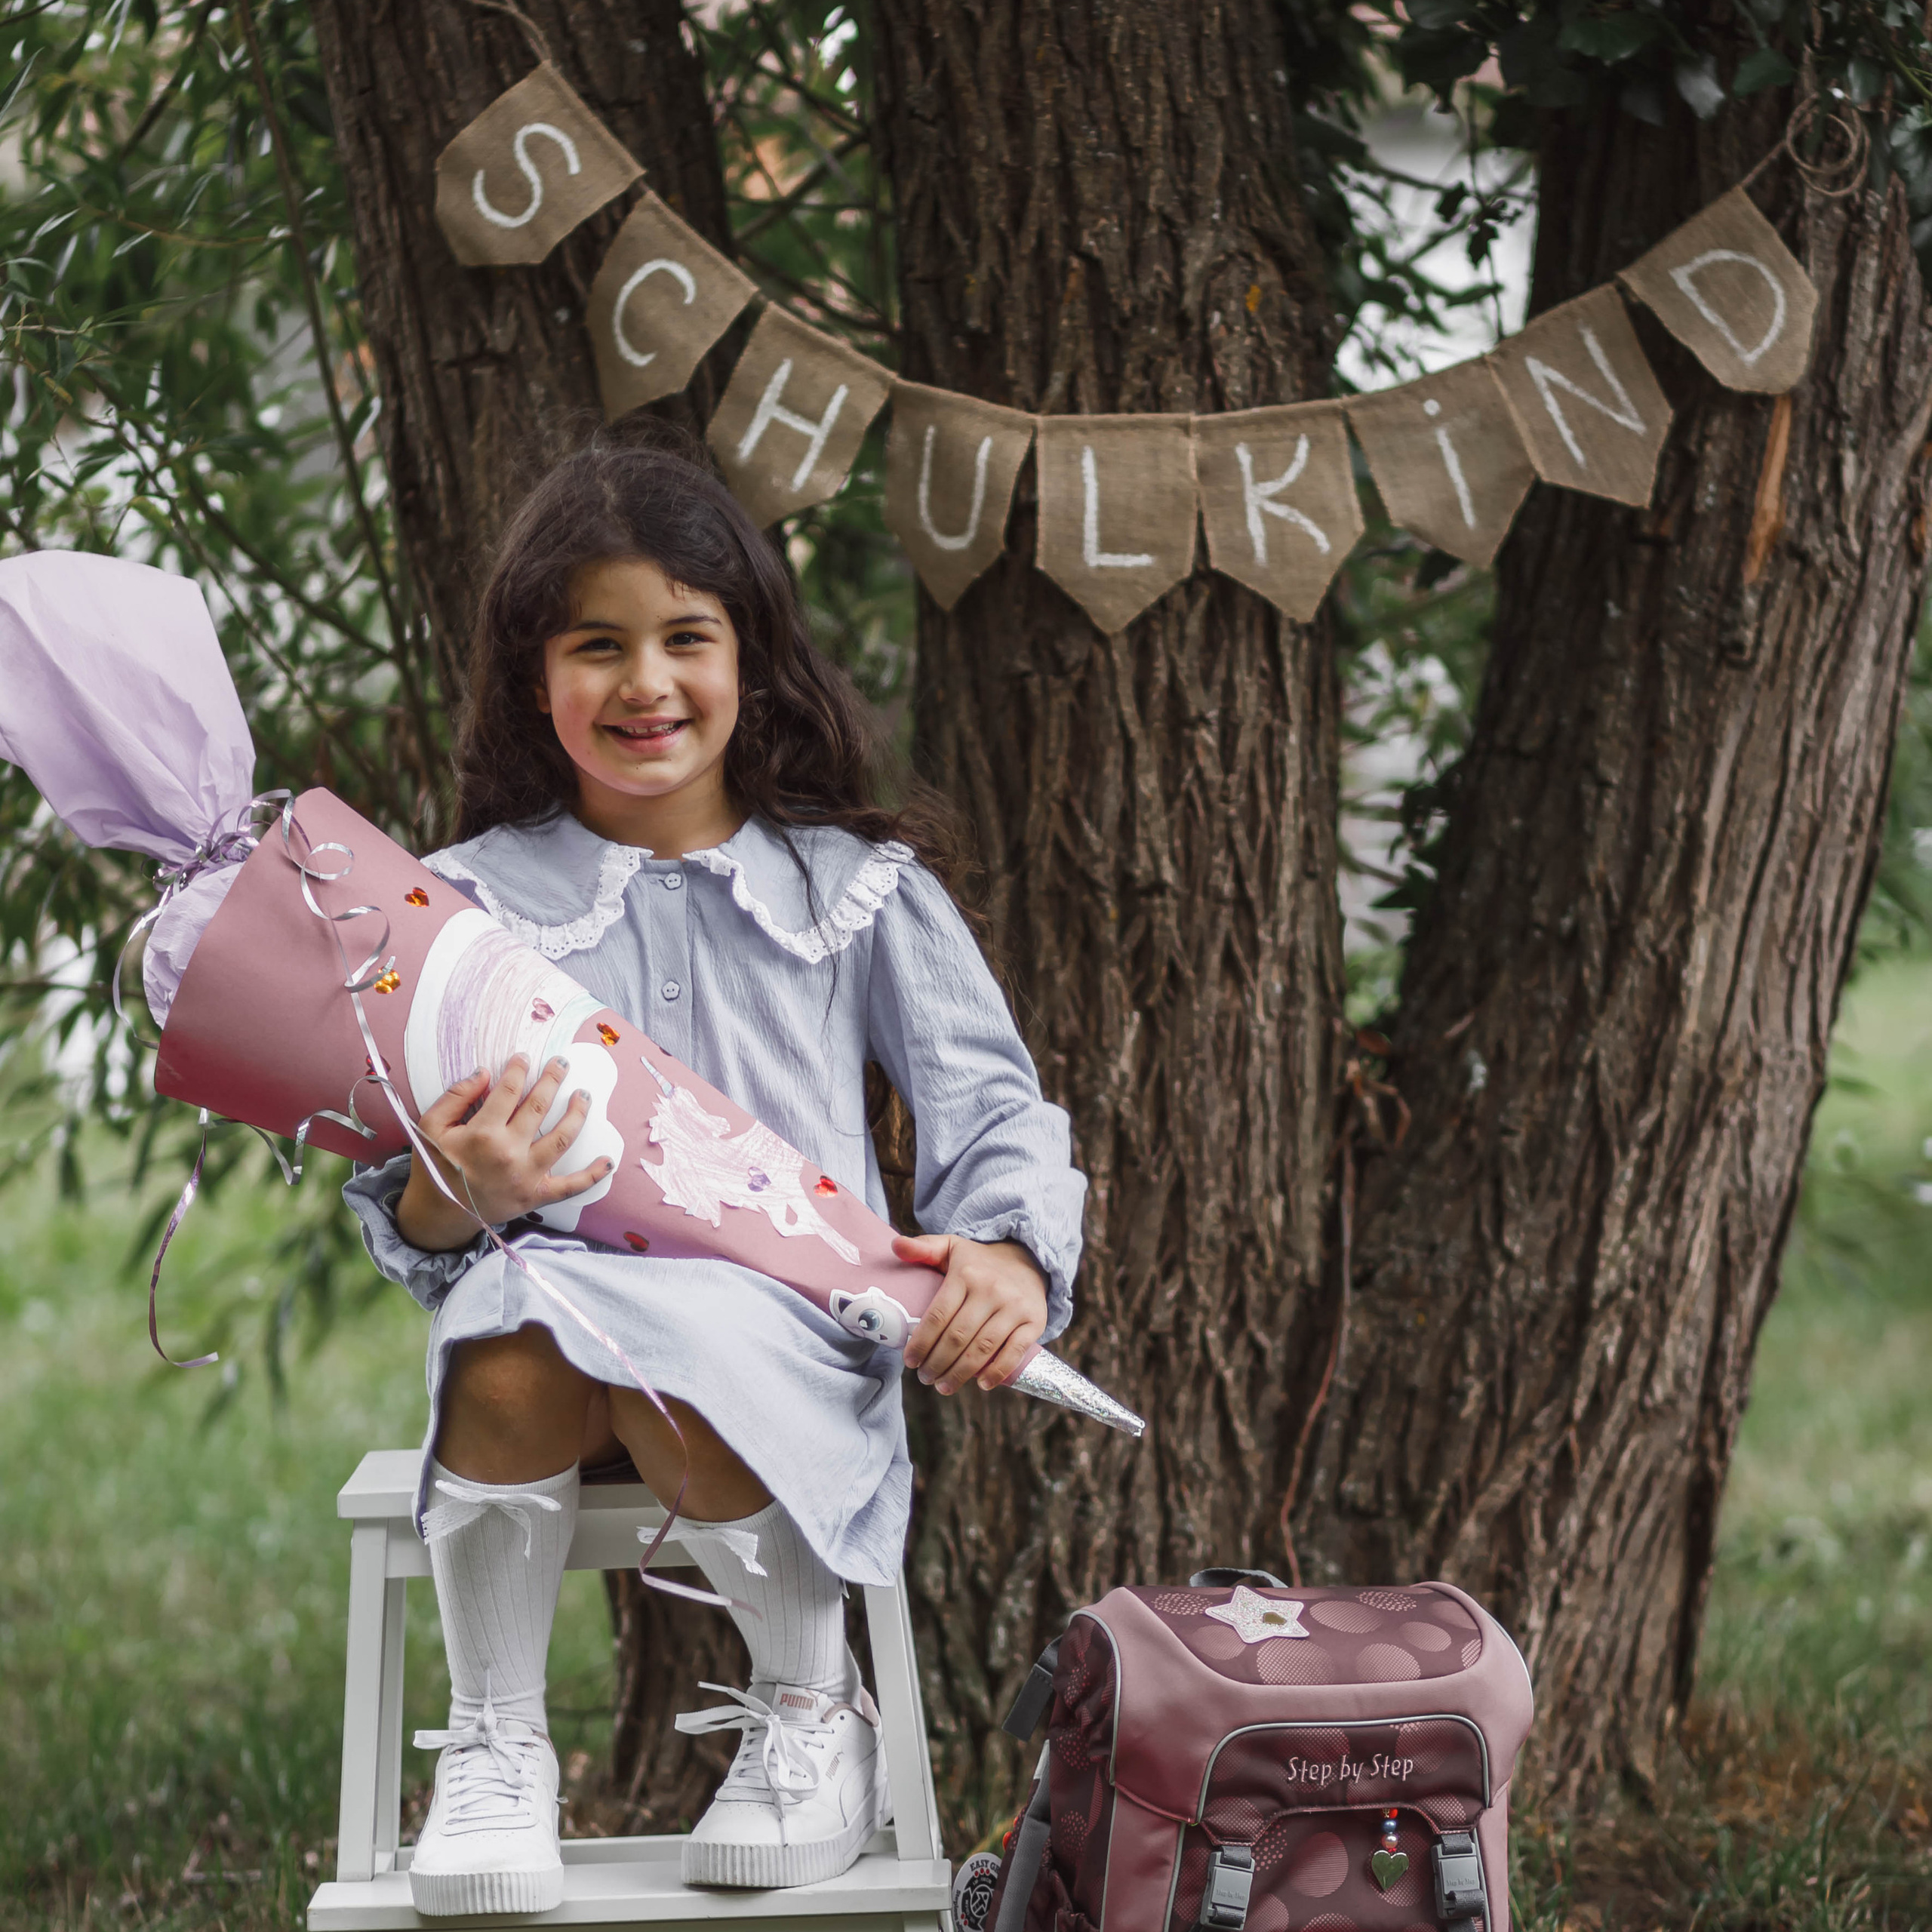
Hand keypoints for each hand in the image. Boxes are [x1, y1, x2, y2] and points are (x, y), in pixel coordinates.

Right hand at [395, 1055, 611, 1251]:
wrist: (440, 1213)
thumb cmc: (435, 1166)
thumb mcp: (431, 1126)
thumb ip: (455, 1096)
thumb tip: (484, 1072)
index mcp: (482, 1134)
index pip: (509, 1092)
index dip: (518, 1070)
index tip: (524, 1058)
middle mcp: (509, 1153)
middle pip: (539, 1107)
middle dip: (553, 1080)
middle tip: (562, 1063)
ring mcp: (527, 1175)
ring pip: (562, 1138)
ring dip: (577, 1113)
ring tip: (584, 1095)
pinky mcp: (537, 1196)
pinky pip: (571, 1186)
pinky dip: (593, 1175)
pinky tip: (608, 1160)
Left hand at [894, 1233, 1047, 1393]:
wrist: (1028, 1259)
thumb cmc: (980, 1262)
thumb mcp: (951, 1247)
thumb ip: (923, 1247)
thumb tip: (895, 1246)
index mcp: (966, 1274)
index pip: (938, 1316)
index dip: (921, 1343)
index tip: (910, 1361)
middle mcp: (991, 1290)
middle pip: (958, 1337)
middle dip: (937, 1363)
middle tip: (924, 1378)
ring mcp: (1014, 1307)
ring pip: (982, 1349)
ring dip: (960, 1373)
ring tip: (943, 1386)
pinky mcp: (1034, 1321)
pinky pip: (1014, 1352)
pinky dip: (996, 1372)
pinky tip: (980, 1384)